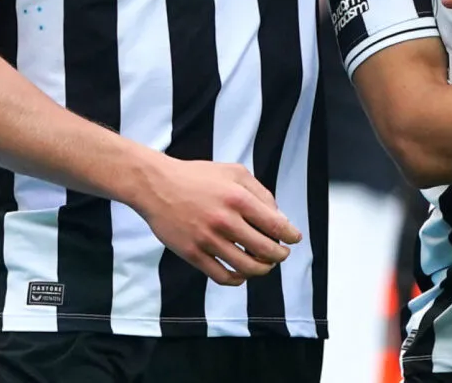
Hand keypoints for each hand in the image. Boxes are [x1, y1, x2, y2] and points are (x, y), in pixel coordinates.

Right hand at [132, 158, 301, 286]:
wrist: (157, 185)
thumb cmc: (197, 176)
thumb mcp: (234, 172)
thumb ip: (260, 192)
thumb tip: (278, 217)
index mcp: (238, 198)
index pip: (275, 225)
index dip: (290, 236)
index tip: (294, 239)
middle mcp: (225, 221)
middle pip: (265, 249)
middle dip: (280, 255)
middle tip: (282, 254)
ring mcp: (207, 240)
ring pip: (246, 267)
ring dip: (262, 269)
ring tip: (265, 264)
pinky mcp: (192, 254)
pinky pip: (221, 276)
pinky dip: (237, 279)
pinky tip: (242, 274)